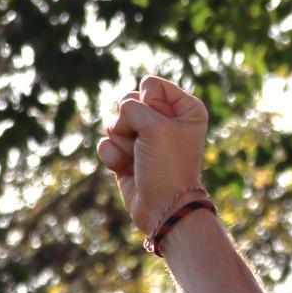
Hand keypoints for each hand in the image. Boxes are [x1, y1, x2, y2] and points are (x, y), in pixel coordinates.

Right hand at [98, 74, 209, 239]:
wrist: (162, 208)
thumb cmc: (167, 165)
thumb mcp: (155, 126)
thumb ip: (132, 105)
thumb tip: (119, 113)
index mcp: (185, 108)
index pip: (150, 85)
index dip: (148, 103)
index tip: (162, 126)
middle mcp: (166, 119)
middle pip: (129, 100)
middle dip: (130, 122)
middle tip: (146, 144)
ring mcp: (145, 137)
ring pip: (114, 121)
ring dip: (122, 141)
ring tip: (138, 158)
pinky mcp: (127, 153)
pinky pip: (106, 141)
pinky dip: (112, 155)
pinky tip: (126, 169)